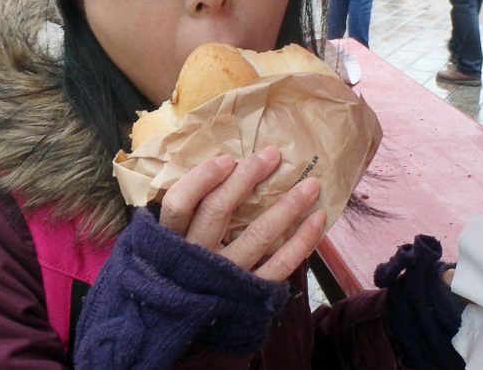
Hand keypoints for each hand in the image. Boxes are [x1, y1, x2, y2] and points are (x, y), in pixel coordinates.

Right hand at [159, 146, 325, 281]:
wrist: (180, 328)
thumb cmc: (177, 272)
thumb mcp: (165, 245)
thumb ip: (185, 214)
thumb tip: (219, 167)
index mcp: (170, 241)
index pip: (180, 203)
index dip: (202, 178)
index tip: (227, 159)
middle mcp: (195, 258)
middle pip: (218, 211)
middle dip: (247, 178)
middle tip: (272, 155)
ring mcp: (225, 277)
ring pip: (257, 235)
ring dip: (286, 206)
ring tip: (310, 184)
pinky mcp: (250, 295)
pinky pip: (280, 265)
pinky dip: (302, 241)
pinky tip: (317, 219)